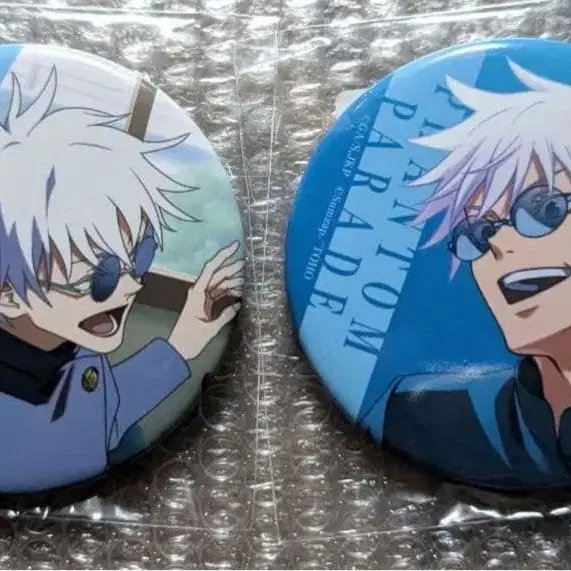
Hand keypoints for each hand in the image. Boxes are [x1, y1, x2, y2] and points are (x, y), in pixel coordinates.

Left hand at [169, 241, 243, 359]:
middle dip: (235, 268)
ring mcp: (203, 297)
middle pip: (219, 274)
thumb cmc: (190, 339)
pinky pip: (220, 293)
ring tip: (250, 280)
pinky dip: (231, 292)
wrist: (178, 350)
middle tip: (251, 263)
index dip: (224, 255)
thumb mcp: (210, 328)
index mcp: (197, 293)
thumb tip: (239, 305)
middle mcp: (199, 291)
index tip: (236, 246)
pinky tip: (242, 293)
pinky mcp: (205, 304)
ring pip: (222, 283)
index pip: (212, 268)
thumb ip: (225, 315)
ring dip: (235, 282)